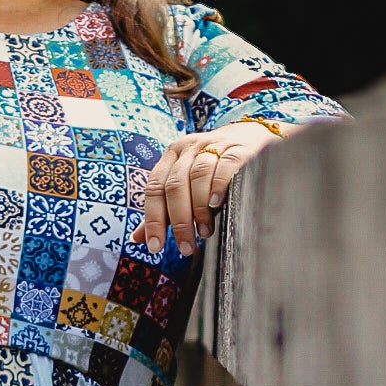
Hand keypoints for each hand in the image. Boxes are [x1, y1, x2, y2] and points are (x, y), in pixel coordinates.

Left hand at [140, 118, 281, 255]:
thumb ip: (163, 209)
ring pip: (198, 175)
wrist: (249, 137)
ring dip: (199, 208)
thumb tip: (137, 238)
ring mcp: (212, 145)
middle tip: (186, 247)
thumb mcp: (184, 183)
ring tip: (204, 232)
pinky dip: (218, 186)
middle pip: (175, 185)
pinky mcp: (236, 148)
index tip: (155, 247)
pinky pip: (224, 166)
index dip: (153, 220)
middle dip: (179, 220)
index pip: (154, 189)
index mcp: (171, 156)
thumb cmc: (211, 168)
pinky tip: (217, 205)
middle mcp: (188, 148)